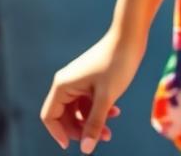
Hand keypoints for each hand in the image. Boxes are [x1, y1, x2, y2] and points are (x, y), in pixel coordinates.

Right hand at [40, 30, 143, 151]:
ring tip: (110, 131)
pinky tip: (115, 113)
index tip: (72, 146)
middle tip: (102, 138)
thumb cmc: (117, 63)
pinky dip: (98, 110)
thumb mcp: (106, 97)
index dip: (58, 133)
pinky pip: (88, 101)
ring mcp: (79, 80)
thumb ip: (95, 123)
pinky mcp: (90, 78)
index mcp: (63, 85)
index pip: (49, 116)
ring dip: (92, 122)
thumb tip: (86, 149)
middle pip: (64, 116)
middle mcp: (67, 83)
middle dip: (81, 130)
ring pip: (78, 110)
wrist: (130, 36)